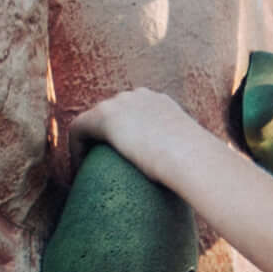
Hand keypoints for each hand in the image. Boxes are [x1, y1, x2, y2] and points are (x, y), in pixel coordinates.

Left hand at [69, 85, 202, 176]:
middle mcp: (139, 96)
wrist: (189, 156)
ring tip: (86, 169)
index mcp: (161, 104)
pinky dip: (75, 149)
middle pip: (111, 114)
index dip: (123, 135)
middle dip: (103, 138)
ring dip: (87, 144)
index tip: (123, 159)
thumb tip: (191, 175)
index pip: (134, 113)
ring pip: (92, 122)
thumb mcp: (192, 155)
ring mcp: (120, 103)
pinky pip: (78, 129)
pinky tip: (78, 170)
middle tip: (100, 165)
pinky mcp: (102, 116)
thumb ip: (185, 158)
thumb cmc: (196, 164)